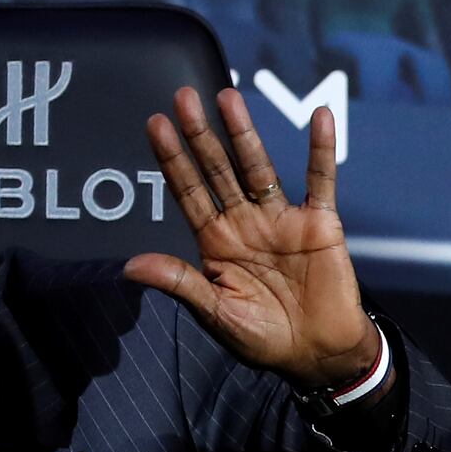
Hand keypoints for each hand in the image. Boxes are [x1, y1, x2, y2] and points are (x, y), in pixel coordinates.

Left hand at [124, 87, 377, 387]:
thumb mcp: (215, 312)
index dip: (172, 160)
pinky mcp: (319, 224)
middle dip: (199, 136)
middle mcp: (243, 223)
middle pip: (217, 170)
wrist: (316, 354)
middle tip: (182, 97)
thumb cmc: (262, 337)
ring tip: (227, 98)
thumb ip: (179, 283)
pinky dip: (320, 152)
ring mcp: (280, 219)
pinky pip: (321, 182)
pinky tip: (320, 118)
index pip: (188, 192)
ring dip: (243, 134)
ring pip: (258, 168)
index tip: (155, 125)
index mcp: (215, 242)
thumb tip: (129, 267)